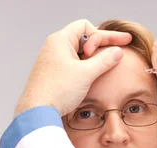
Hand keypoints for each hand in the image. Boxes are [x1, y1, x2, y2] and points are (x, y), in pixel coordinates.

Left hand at [15, 20, 131, 116]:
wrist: (37, 111)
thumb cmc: (57, 90)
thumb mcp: (86, 74)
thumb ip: (105, 61)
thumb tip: (118, 52)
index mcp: (61, 40)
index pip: (87, 26)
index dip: (104, 36)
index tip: (118, 46)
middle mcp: (55, 47)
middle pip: (83, 39)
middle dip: (100, 47)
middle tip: (114, 57)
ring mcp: (53, 60)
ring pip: (79, 54)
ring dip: (92, 61)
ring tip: (101, 71)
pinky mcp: (53, 74)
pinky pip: (72, 65)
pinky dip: (84, 69)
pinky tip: (90, 80)